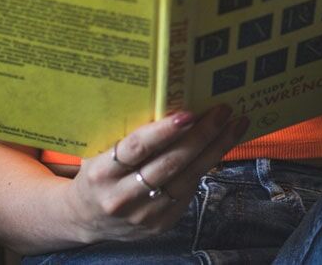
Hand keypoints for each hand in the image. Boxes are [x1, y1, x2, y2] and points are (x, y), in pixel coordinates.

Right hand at [65, 105, 248, 243]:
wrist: (86, 218)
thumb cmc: (97, 171)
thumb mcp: (98, 150)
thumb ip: (125, 132)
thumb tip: (163, 97)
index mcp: (102, 172)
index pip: (137, 149)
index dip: (163, 131)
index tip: (188, 113)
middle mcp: (122, 197)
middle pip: (169, 163)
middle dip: (201, 135)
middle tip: (222, 111)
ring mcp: (144, 214)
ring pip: (187, 178)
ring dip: (215, 149)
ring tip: (235, 124)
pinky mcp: (161, 224)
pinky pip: (188, 191)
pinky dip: (206, 166)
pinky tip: (220, 146)